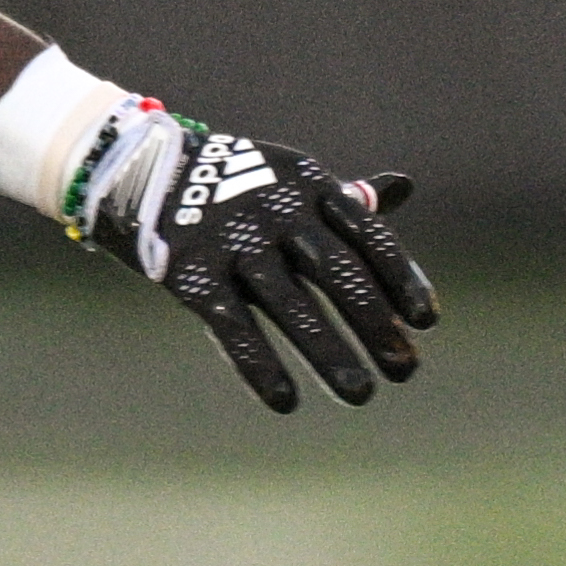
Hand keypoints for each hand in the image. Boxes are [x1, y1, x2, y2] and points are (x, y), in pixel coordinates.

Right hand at [63, 108, 436, 411]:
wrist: (139, 165)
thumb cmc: (237, 180)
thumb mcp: (292, 178)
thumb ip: (347, 198)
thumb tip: (401, 188)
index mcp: (310, 187)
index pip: (368, 235)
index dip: (400, 277)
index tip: (426, 321)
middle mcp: (276, 212)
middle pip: (337, 272)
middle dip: (375, 324)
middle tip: (406, 371)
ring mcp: (233, 242)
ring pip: (291, 305)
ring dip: (328, 352)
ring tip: (361, 394)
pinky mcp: (191, 272)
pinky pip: (232, 324)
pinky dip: (258, 364)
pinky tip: (286, 401)